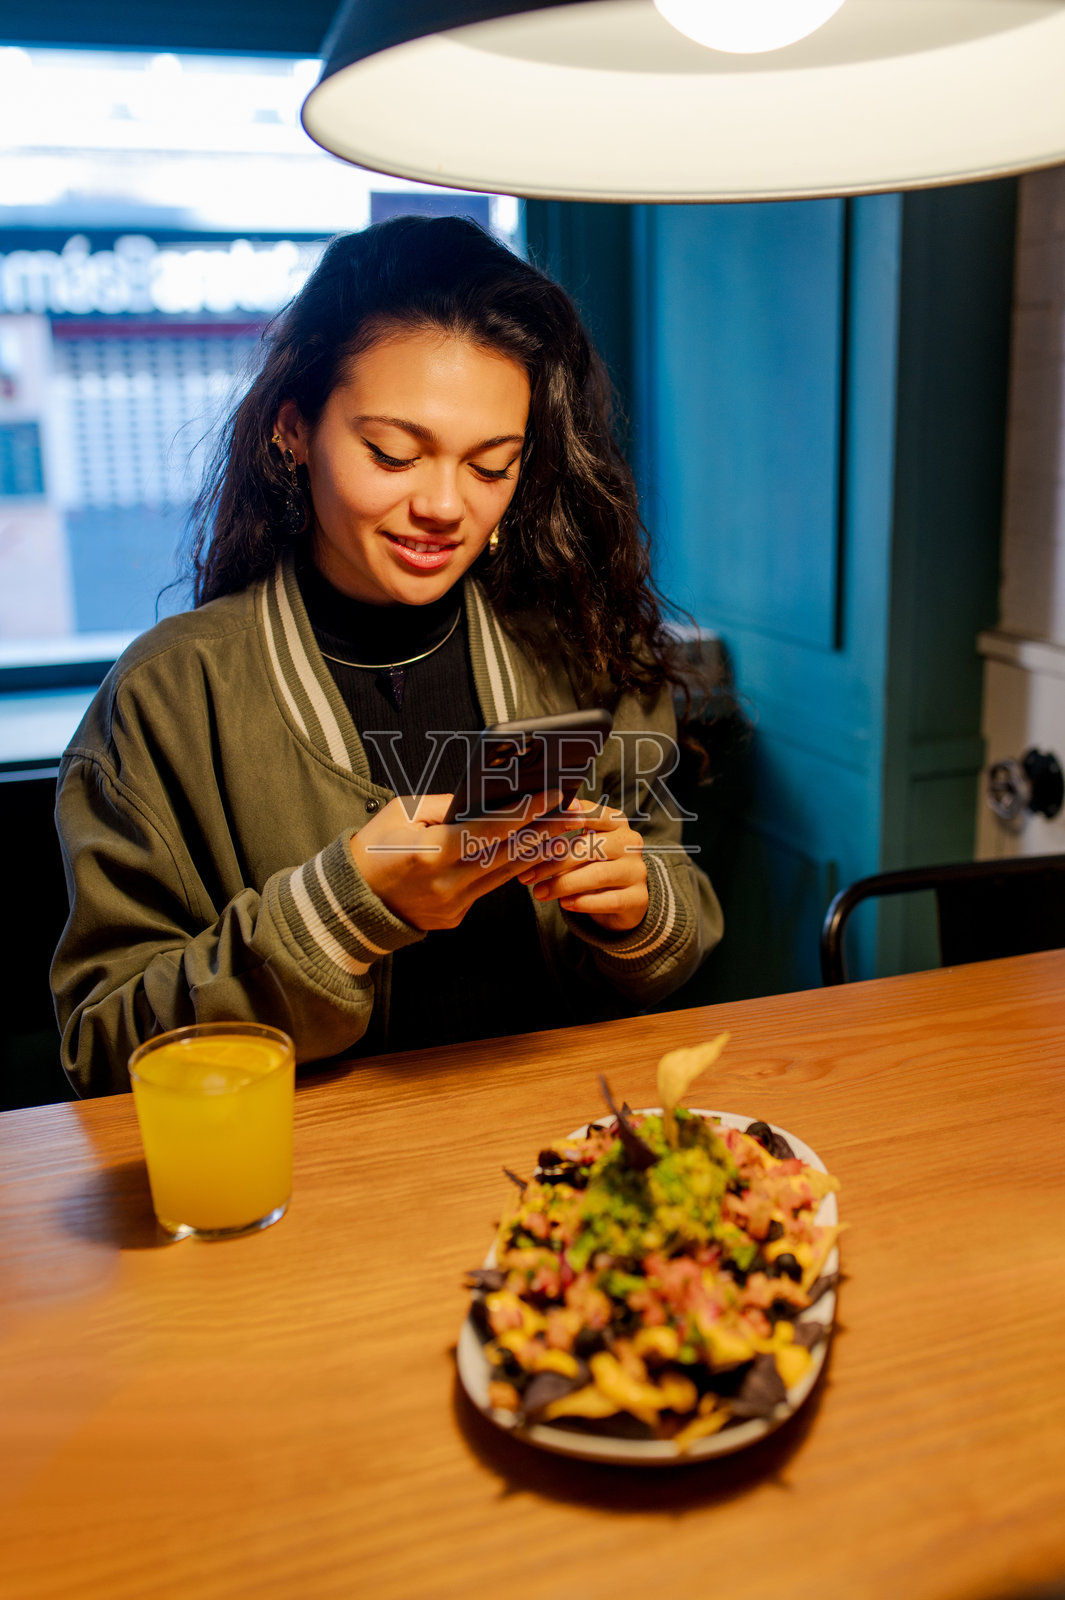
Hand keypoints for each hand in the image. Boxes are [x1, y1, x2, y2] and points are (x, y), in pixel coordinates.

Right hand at [349, 790, 577, 931]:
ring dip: (537, 851)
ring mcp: (453, 905)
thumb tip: (485, 797)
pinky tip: (532, 854)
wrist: (353, 901)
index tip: (552, 795)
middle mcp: (446, 883)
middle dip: (545, 831)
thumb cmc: (374, 848)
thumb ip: (445, 805)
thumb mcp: (402, 813)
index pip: (490, 829)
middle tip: (573, 813)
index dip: (526, 811)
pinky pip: (490, 889)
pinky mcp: (456, 917)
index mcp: (431, 852)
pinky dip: (511, 870)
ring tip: (563, 832)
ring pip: (506, 874)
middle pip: (508, 853)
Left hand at [516, 798, 647, 933]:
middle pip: (590, 848)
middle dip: (554, 862)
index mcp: (615, 822)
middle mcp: (630, 842)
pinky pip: (609, 900)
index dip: (564, 819)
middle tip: (526, 875)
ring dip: (564, 885)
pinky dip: (583, 903)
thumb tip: (525, 839)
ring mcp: (637, 870)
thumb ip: (561, 839)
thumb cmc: (593, 866)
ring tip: (539, 893)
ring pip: (598, 875)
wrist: (623, 901)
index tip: (538, 825)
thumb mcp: (580, 848)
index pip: (591, 814)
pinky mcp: (639, 898)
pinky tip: (564, 904)